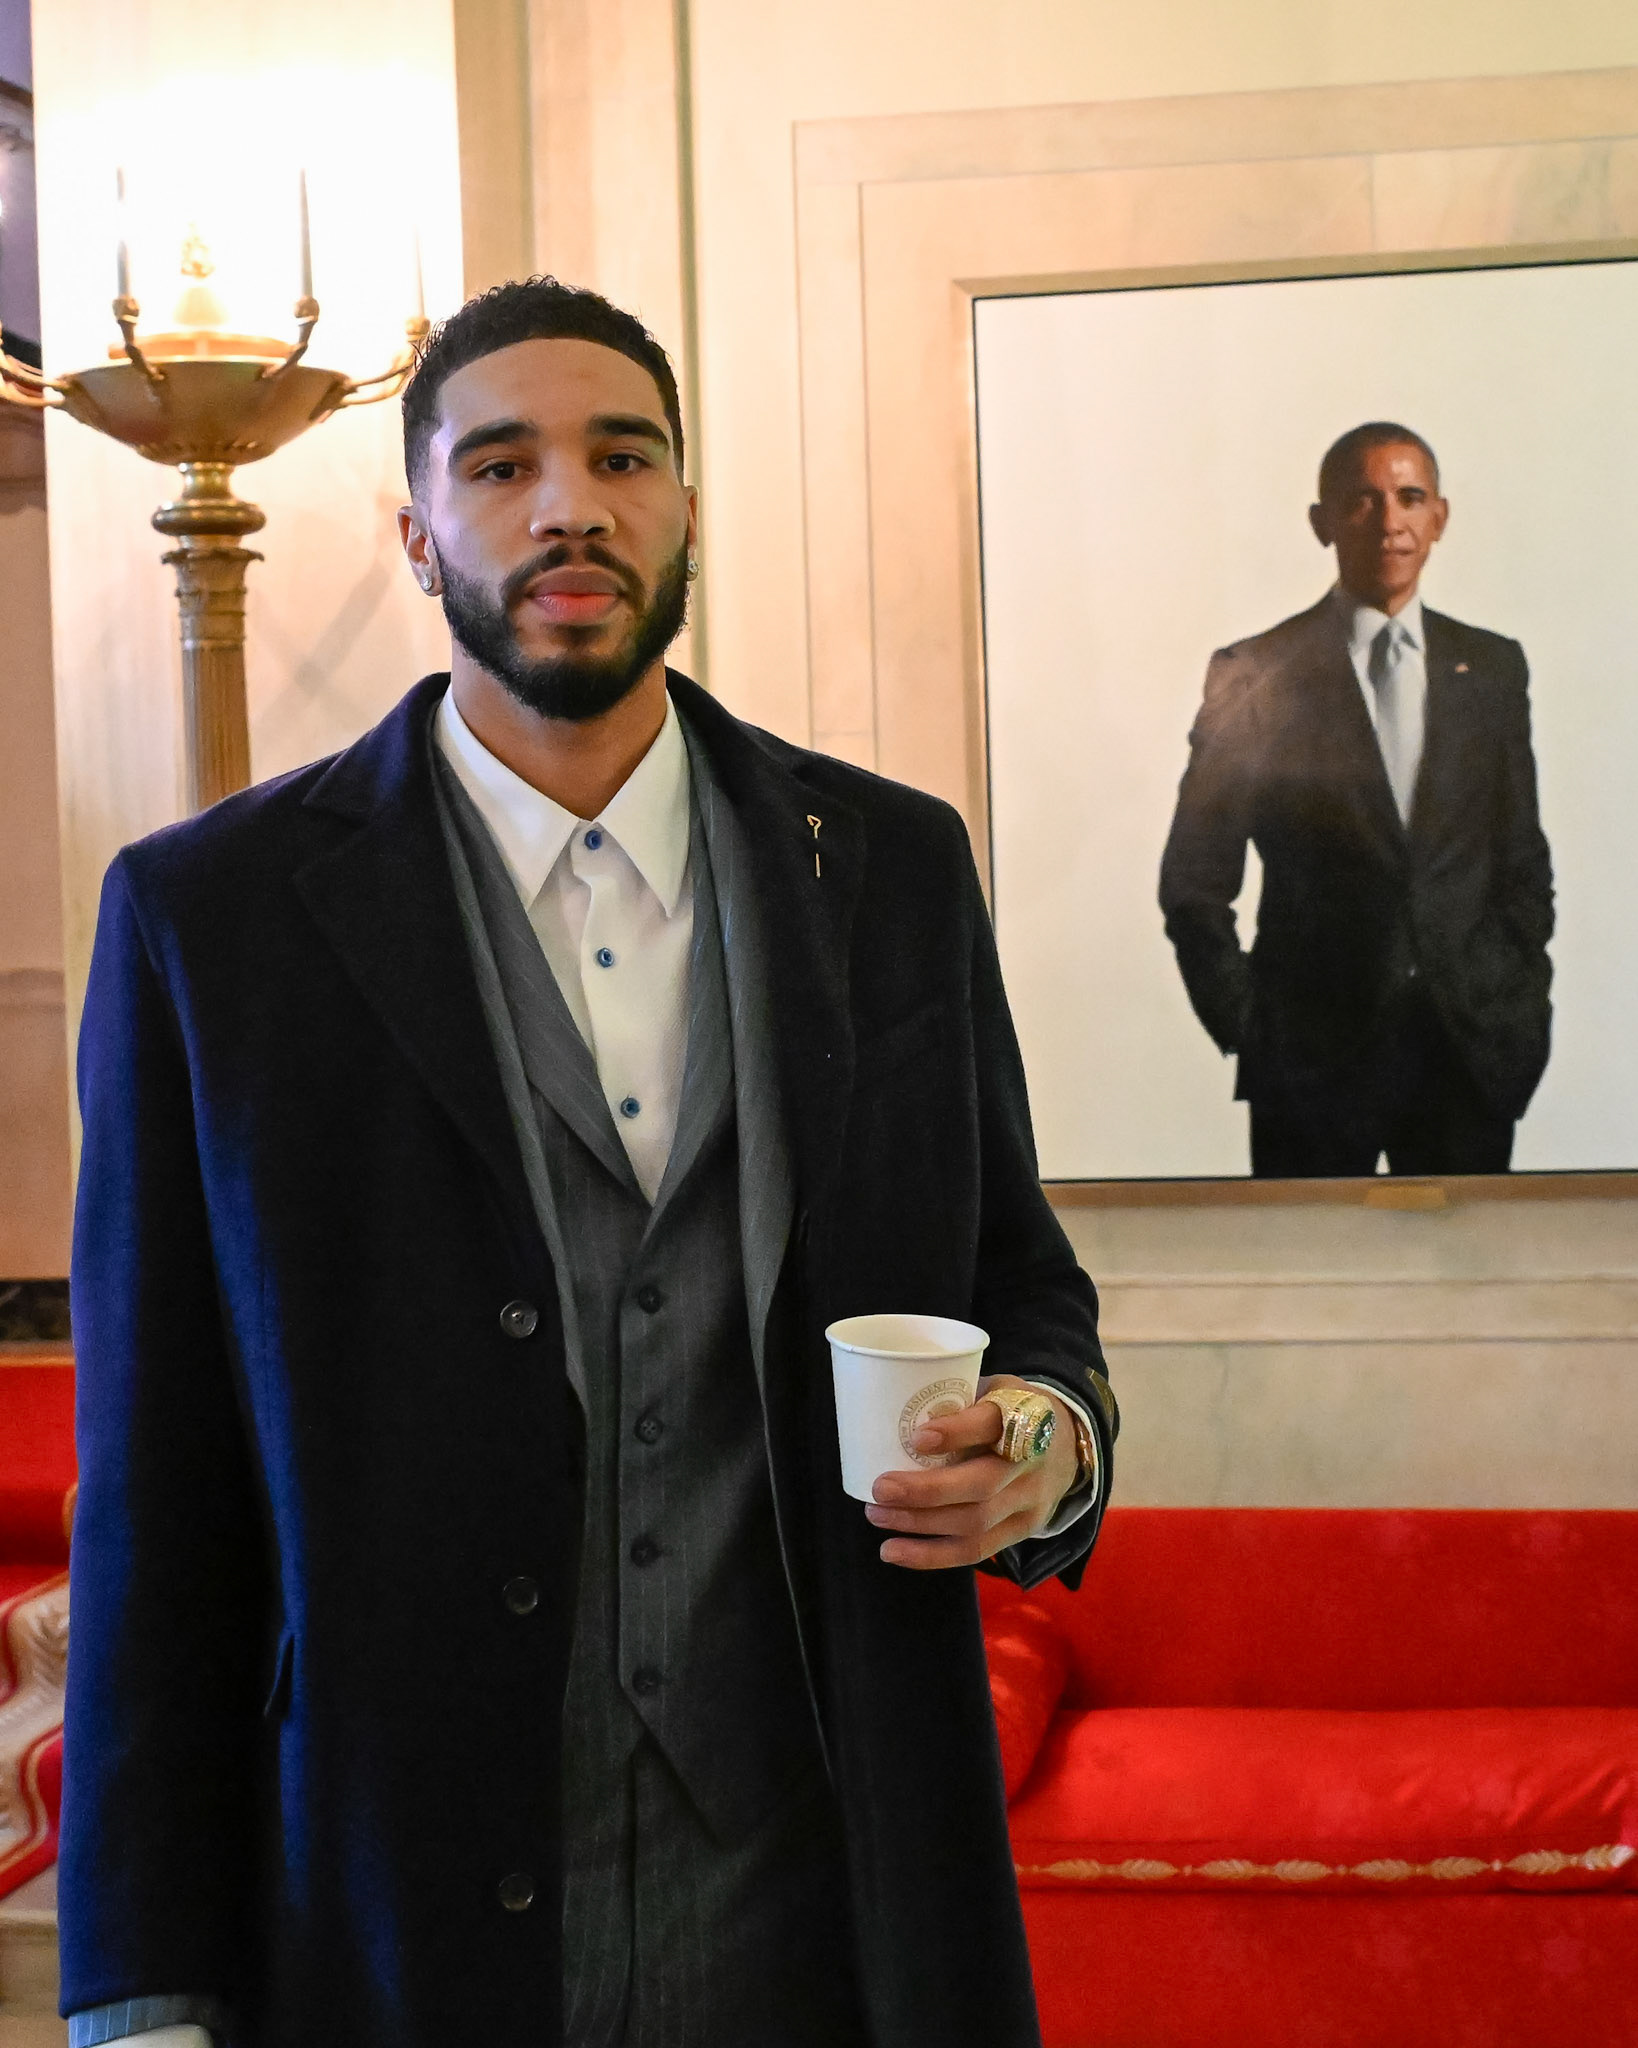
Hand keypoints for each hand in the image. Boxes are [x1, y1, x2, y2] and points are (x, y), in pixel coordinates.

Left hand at [865, 1374, 1080, 1569]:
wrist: (1070, 1444)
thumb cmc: (1012, 1410)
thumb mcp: (995, 1389)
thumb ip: (958, 1401)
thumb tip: (892, 1415)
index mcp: (1025, 1414)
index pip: (993, 1423)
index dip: (957, 1432)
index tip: (917, 1437)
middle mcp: (1032, 1461)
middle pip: (981, 1484)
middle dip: (926, 1491)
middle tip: (880, 1489)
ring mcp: (1030, 1501)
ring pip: (975, 1523)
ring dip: (921, 1525)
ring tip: (878, 1516)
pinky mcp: (1024, 1530)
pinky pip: (977, 1550)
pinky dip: (932, 1555)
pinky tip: (896, 1551)